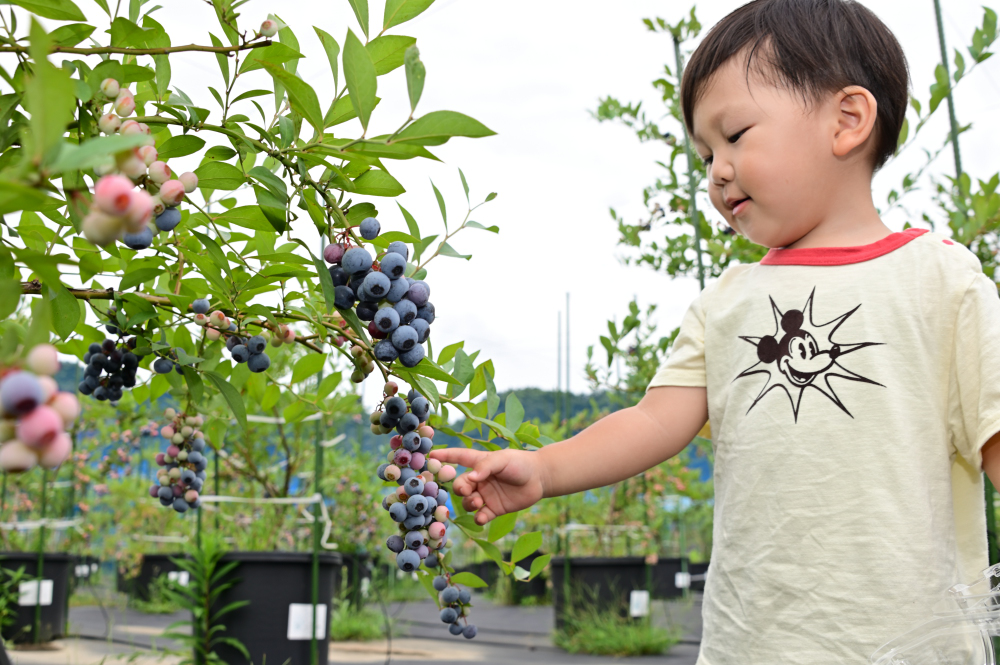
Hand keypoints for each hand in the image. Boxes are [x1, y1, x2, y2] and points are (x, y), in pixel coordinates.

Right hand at [427, 448, 544, 525]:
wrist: (540, 478)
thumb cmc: (520, 463)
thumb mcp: (502, 459)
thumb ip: (486, 466)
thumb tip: (471, 478)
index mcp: (480, 463)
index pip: (458, 457)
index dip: (445, 456)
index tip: (430, 455)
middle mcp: (480, 480)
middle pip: (460, 485)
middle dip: (460, 489)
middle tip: (468, 491)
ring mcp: (486, 495)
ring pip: (468, 502)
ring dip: (469, 503)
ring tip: (479, 502)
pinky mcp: (494, 509)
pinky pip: (480, 516)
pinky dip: (478, 518)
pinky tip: (482, 517)